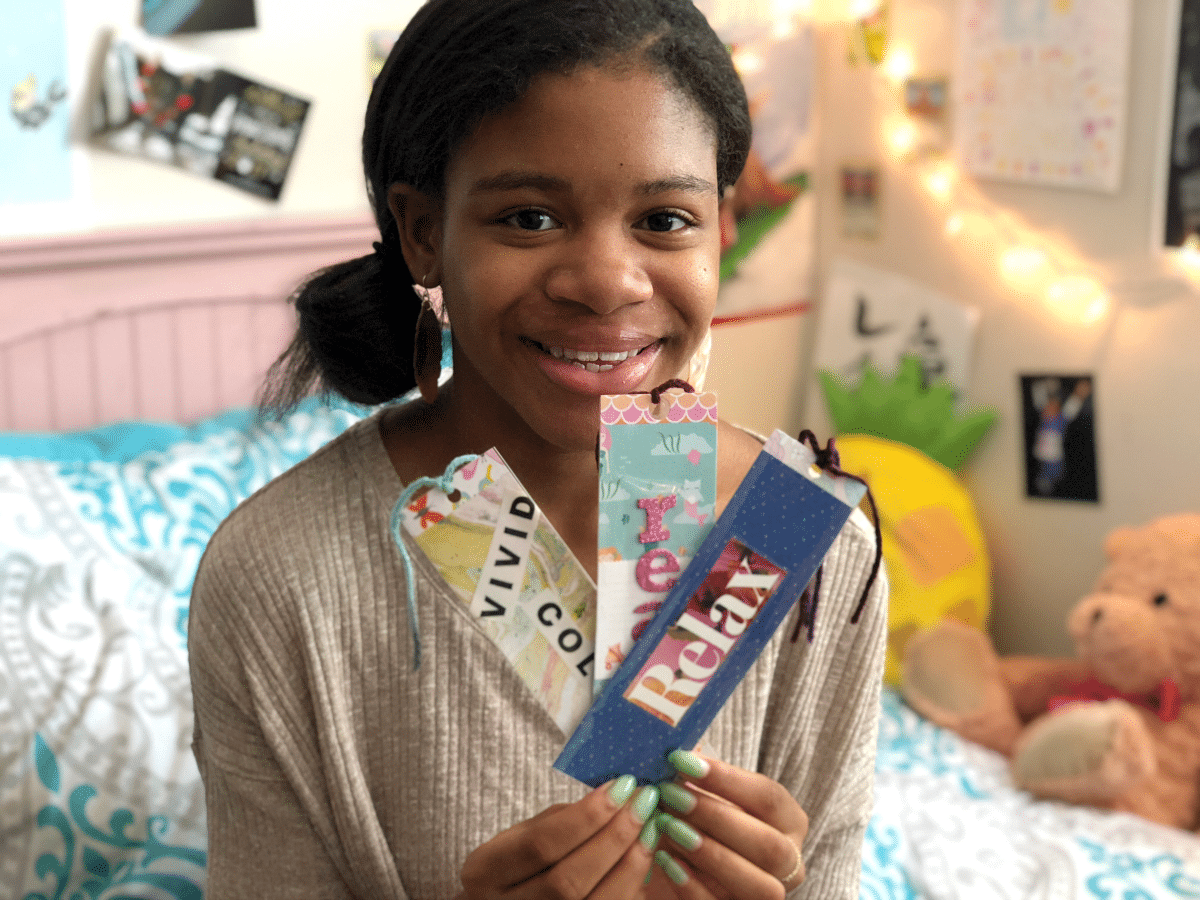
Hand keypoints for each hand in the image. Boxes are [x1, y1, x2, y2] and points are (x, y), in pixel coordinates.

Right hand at [457, 776, 658, 898]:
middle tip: (644, 803)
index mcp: (485, 873)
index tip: (621, 786)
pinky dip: (631, 889)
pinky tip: (643, 861)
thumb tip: (617, 796)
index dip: (586, 816)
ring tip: (650, 830)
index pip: (541, 844)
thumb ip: (562, 820)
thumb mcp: (520, 838)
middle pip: (569, 879)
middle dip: (614, 837)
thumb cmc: (516, 866)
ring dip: (630, 864)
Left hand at [646, 751, 806, 898]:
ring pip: (758, 885)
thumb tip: (675, 743)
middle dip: (716, 818)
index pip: (769, 797)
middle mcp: (789, 862)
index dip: (727, 780)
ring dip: (711, 855)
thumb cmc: (704, 817)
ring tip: (668, 828)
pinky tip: (665, 861)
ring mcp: (769, 894)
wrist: (696, 864)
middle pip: (768, 844)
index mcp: (789, 821)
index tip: (683, 761)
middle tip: (671, 795)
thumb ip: (698, 772)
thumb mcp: (707, 791)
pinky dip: (693, 886)